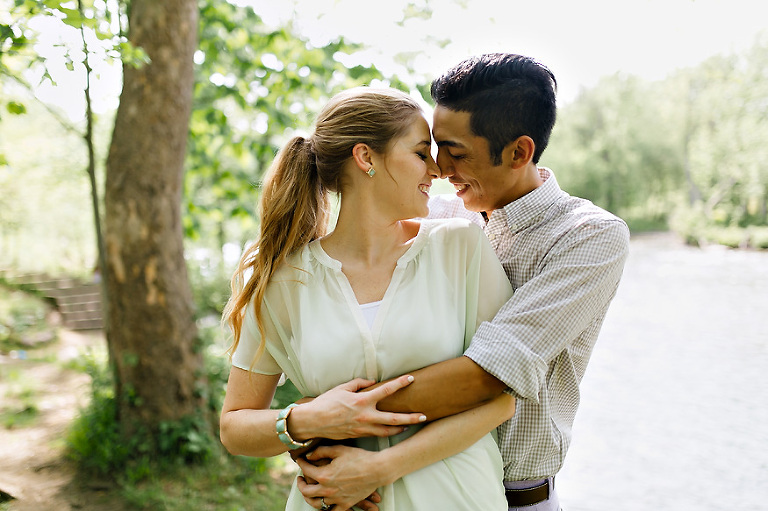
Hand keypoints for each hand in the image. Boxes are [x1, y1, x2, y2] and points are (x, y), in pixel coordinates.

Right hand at [290, 375, 425, 440]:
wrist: (312, 423)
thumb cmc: (325, 403)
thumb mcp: (342, 388)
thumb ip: (359, 383)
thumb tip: (372, 381)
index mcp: (362, 401)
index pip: (386, 390)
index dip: (400, 384)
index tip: (411, 379)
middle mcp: (365, 416)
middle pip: (394, 418)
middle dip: (411, 418)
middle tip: (424, 416)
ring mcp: (363, 428)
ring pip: (387, 431)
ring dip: (401, 428)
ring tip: (411, 425)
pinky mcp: (359, 436)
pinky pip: (376, 435)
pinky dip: (386, 433)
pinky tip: (392, 431)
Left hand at [296, 445, 388, 510]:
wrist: (377, 470)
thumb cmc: (359, 457)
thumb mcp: (339, 450)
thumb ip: (321, 451)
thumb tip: (308, 455)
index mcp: (324, 475)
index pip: (306, 470)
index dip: (301, 464)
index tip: (300, 460)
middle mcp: (328, 490)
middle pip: (306, 491)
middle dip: (300, 484)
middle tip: (300, 478)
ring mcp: (336, 499)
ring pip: (316, 503)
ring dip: (310, 497)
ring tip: (310, 491)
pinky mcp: (346, 504)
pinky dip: (327, 508)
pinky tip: (325, 503)